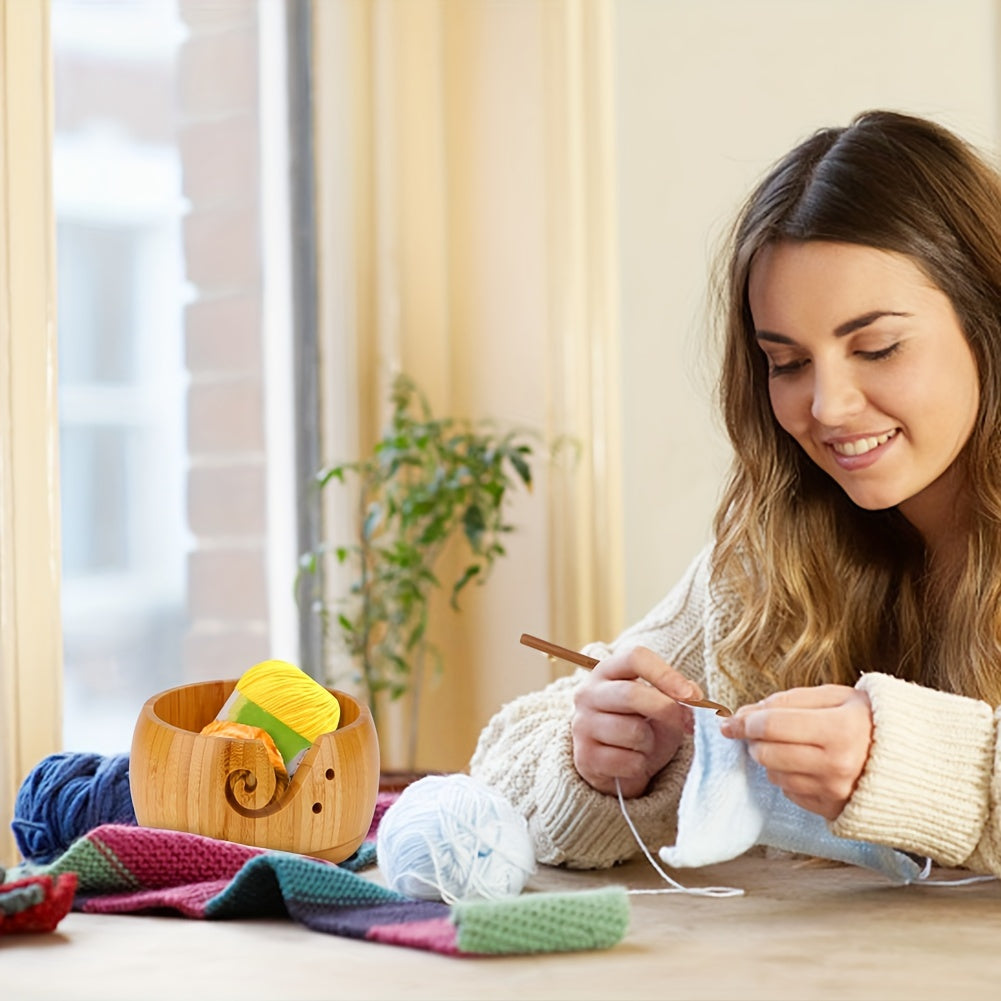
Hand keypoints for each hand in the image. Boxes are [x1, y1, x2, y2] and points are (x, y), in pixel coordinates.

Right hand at [571, 645, 700, 797]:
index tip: (691, 695)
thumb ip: (677, 697)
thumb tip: (694, 695)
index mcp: (607, 671)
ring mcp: (582, 724)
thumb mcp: (661, 705)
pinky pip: (628, 761)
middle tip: (688, 724)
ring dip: (651, 743)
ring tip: (644, 744)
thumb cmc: (640, 725)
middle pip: (631, 694)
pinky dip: (640, 765)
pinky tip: (632, 761)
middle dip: (666, 710)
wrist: (614, 764)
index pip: (634, 658)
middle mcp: (588, 693)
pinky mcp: (584, 756)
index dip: (665, 674)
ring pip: (633, 731)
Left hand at [719, 684, 872, 819]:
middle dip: (755, 740)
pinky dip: (789, 777)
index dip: (744, 721)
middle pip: (767, 754)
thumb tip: (745, 713)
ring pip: (774, 776)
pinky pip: (791, 793)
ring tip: (793, 745)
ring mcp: (835, 792)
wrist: (913, 759)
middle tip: (762, 729)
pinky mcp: (833, 811)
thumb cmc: (870, 721)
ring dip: (772, 759)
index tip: (729, 720)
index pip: (771, 726)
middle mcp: (837, 766)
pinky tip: (806, 764)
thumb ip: (788, 701)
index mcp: (839, 730)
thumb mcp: (835, 696)